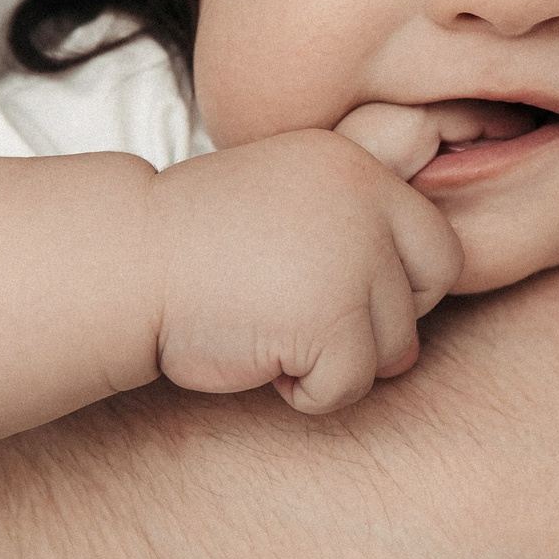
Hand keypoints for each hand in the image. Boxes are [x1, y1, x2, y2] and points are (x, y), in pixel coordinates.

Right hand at [150, 127, 461, 413]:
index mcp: (356, 166)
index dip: (395, 284)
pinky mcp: (332, 317)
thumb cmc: (194, 243)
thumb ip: (353, 232)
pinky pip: (350, 385)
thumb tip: (417, 326)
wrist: (122, 263)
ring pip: (395, 347)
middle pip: (429, 293)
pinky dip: (308, 392)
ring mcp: (354, 258)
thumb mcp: (284, 204)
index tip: (330, 290)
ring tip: (270, 331)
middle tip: (305, 319)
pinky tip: (259, 355)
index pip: (436, 243)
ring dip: (336, 360)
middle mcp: (367, 201)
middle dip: (379, 324)